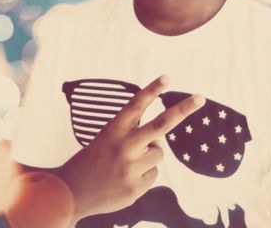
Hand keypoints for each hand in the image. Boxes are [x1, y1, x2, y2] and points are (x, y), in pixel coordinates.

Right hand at [57, 75, 204, 222]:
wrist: (70, 194)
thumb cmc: (91, 161)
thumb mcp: (106, 139)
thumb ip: (132, 135)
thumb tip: (160, 138)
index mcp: (114, 130)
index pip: (136, 105)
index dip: (152, 90)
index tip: (168, 77)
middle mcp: (124, 146)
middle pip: (161, 125)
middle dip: (183, 110)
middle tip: (201, 98)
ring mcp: (131, 168)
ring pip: (159, 153)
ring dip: (149, 156)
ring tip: (127, 164)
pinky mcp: (135, 188)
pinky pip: (153, 174)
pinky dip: (144, 175)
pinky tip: (125, 179)